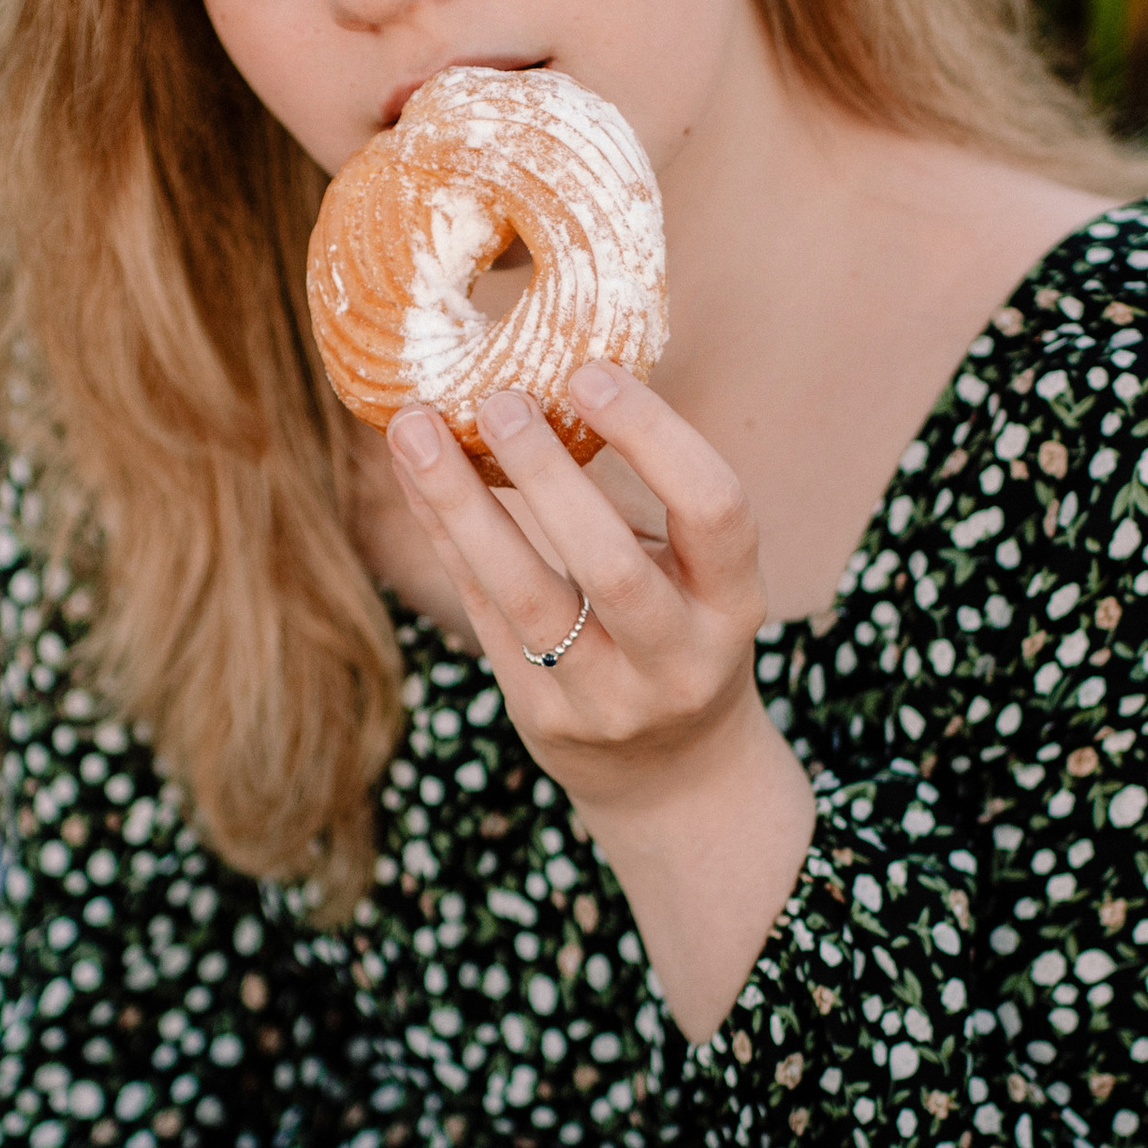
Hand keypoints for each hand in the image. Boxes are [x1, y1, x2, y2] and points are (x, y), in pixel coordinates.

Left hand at [385, 362, 765, 806]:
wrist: (671, 774)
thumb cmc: (678, 631)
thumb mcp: (696, 575)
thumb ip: (640, 500)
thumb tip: (546, 373)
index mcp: (734, 602)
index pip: (714, 509)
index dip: (655, 435)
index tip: (588, 375)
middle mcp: (677, 658)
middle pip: (610, 564)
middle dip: (548, 475)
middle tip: (498, 399)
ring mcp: (606, 698)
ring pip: (525, 596)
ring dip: (462, 504)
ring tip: (414, 428)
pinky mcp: (541, 716)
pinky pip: (482, 612)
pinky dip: (445, 535)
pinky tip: (413, 476)